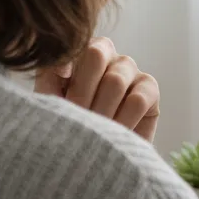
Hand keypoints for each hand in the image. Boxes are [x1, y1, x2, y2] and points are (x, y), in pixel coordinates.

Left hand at [34, 37, 159, 142]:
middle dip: (81, 90)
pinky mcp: (150, 89)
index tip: (60, 87)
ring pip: (115, 80)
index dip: (66, 63)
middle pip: (97, 56)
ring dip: (100, 110)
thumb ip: (50, 72)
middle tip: (76, 115)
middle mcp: (109, 55)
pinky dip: (122, 120)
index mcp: (83, 51)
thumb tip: (63, 65)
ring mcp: (131, 70)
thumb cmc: (67, 121)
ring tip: (93, 129)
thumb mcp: (49, 93)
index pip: (78, 44)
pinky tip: (115, 132)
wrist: (89, 154)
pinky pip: (137, 100)